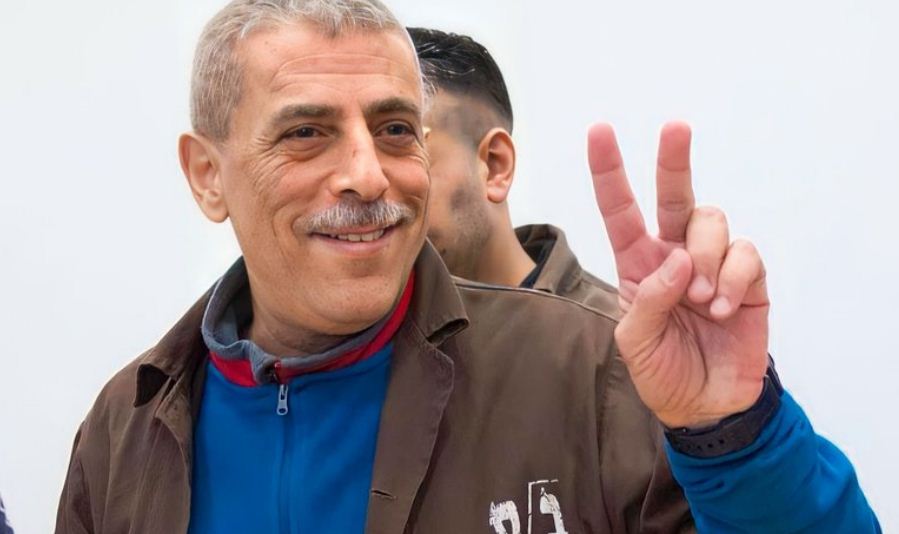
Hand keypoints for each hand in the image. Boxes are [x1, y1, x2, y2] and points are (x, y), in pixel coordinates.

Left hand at [589, 122, 769, 428]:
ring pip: (711, 221)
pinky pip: (744, 253)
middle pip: (674, 195)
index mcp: (638, 263)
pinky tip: (724, 308)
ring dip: (705, 257)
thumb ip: (651, 299)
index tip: (600, 131)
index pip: (620, 210)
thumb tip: (679, 258)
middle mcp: (674, 254)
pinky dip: (733, 278)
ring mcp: (712, 263)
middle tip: (676, 127)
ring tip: (702, 300)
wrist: (705, 405)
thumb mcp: (636, 342)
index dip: (610, 171)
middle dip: (673, 159)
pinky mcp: (748, 278)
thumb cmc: (662, 370)